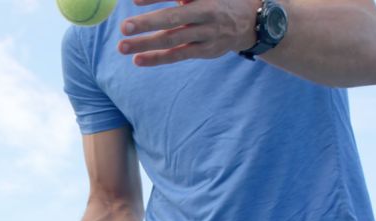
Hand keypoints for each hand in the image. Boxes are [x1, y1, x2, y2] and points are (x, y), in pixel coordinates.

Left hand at [118, 0, 258, 66]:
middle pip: (173, 18)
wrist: (252, 21)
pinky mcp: (205, 50)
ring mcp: (206, 33)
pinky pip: (178, 55)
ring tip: (122, 46)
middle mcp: (206, 12)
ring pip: (172, 40)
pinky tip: (138, 59)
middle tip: (124, 27)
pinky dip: (157, 58)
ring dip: (146, 44)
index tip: (134, 0)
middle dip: (147, 23)